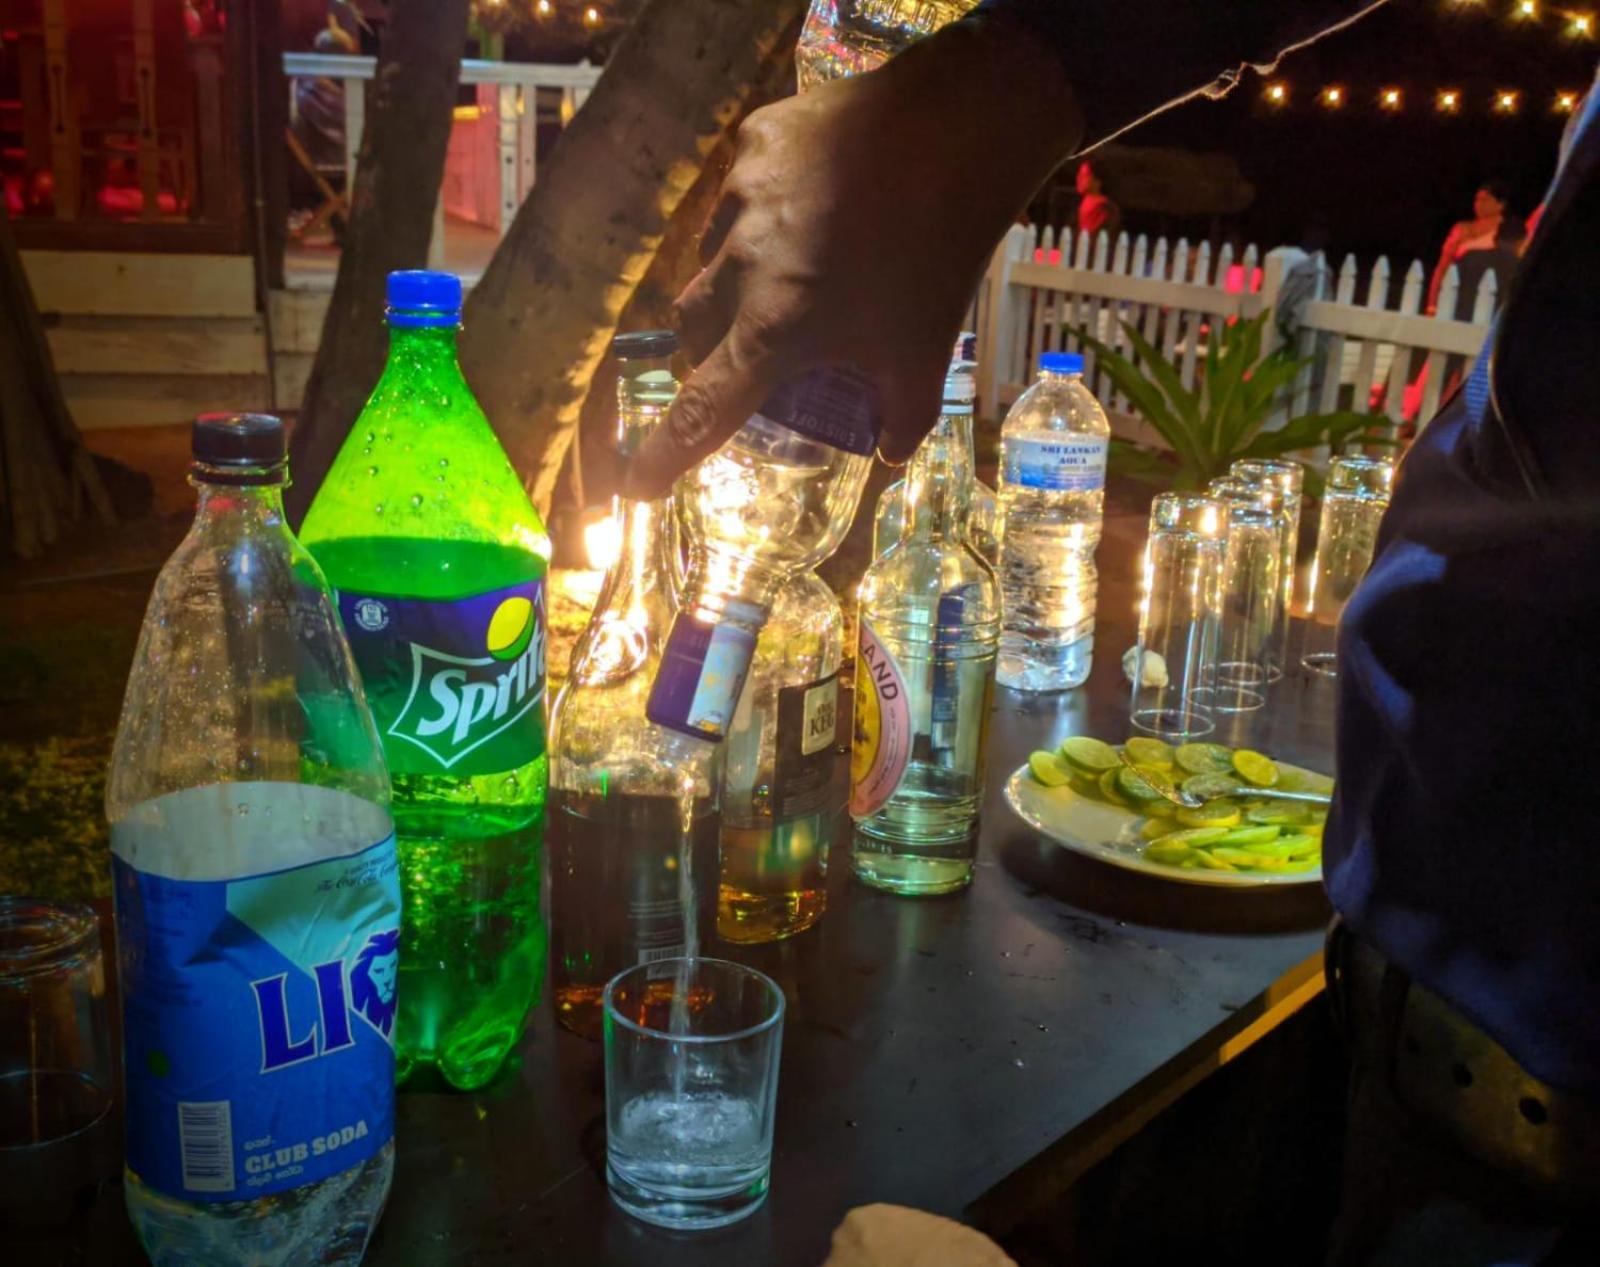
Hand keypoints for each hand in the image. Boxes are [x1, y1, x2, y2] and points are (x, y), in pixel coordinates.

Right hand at [624, 16, 1081, 498]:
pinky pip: (738, 191)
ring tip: (796, 270)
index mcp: (773, 331)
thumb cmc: (938, 256)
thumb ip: (905, 415)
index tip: (636, 486)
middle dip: (709, 353)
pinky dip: (762, 212)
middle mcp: (739, 268)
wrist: (957, 132)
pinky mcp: (754, 143)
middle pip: (691, 330)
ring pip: (711, 258)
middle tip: (754, 353)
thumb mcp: (926, 352)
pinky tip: (811, 204)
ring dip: (735, 281)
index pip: (702, 411)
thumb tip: (890, 452)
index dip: (664, 456)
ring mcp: (739, 198)